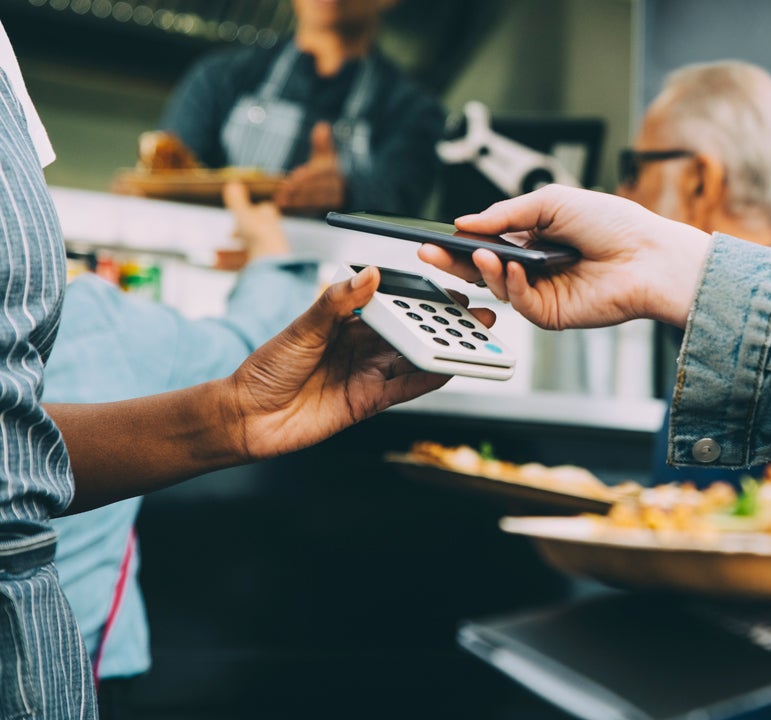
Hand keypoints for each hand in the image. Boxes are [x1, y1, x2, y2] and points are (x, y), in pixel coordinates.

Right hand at [223, 181, 288, 263]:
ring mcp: (268, 252)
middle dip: (241, 233)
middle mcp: (272, 235)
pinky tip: (216, 265)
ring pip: (247, 250)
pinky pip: (244, 265)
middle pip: (256, 232)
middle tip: (231, 234)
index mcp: (270, 219)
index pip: (265, 210)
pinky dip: (229, 264)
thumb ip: (237, 200)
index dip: (254, 210)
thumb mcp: (243, 214)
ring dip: (230, 252)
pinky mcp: (262, 268)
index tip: (241, 213)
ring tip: (215, 255)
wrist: (270, 260)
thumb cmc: (258, 234)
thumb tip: (232, 183)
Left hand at [225, 266, 495, 460]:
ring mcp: (367, 374)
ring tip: (475, 341)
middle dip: (445, 324)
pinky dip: (428, 378)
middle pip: (411, 331)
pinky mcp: (367, 401)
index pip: (393, 303)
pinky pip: (405, 388)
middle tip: (478, 315)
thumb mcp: (301, 328)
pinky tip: (450, 368)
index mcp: (346, 321)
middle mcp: (362, 346)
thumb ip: (337, 302)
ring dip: (444, 350)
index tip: (451, 288)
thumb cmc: (265, 368)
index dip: (423, 298)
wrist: (246, 418)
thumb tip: (369, 275)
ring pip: (413, 358)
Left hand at [274, 122, 345, 215]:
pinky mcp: (330, 209)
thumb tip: (322, 126)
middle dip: (296, 193)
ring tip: (280, 203)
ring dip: (296, 203)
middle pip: (314, 189)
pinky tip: (287, 209)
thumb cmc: (328, 168)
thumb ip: (322, 141)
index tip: (288, 181)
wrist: (346, 187)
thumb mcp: (326, 153)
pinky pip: (313, 210)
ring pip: (314, 202)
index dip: (303, 178)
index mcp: (333, 169)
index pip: (317, 174)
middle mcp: (337, 185)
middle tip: (279, 195)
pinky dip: (299, 210)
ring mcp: (335, 198)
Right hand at [417, 184, 711, 328]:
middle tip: (428, 253)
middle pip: (483, 268)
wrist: (647, 254)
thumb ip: (506, 213)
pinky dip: (512, 287)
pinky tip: (514, 270)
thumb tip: (465, 222)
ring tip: (480, 254)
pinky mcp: (553, 314)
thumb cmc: (611, 223)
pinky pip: (521, 305)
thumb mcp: (552, 202)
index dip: (461, 241)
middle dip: (454, 261)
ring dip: (484, 271)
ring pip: (497, 289)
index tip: (435, 237)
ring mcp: (542, 292)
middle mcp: (533, 267)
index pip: (487, 241)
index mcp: (532, 237)